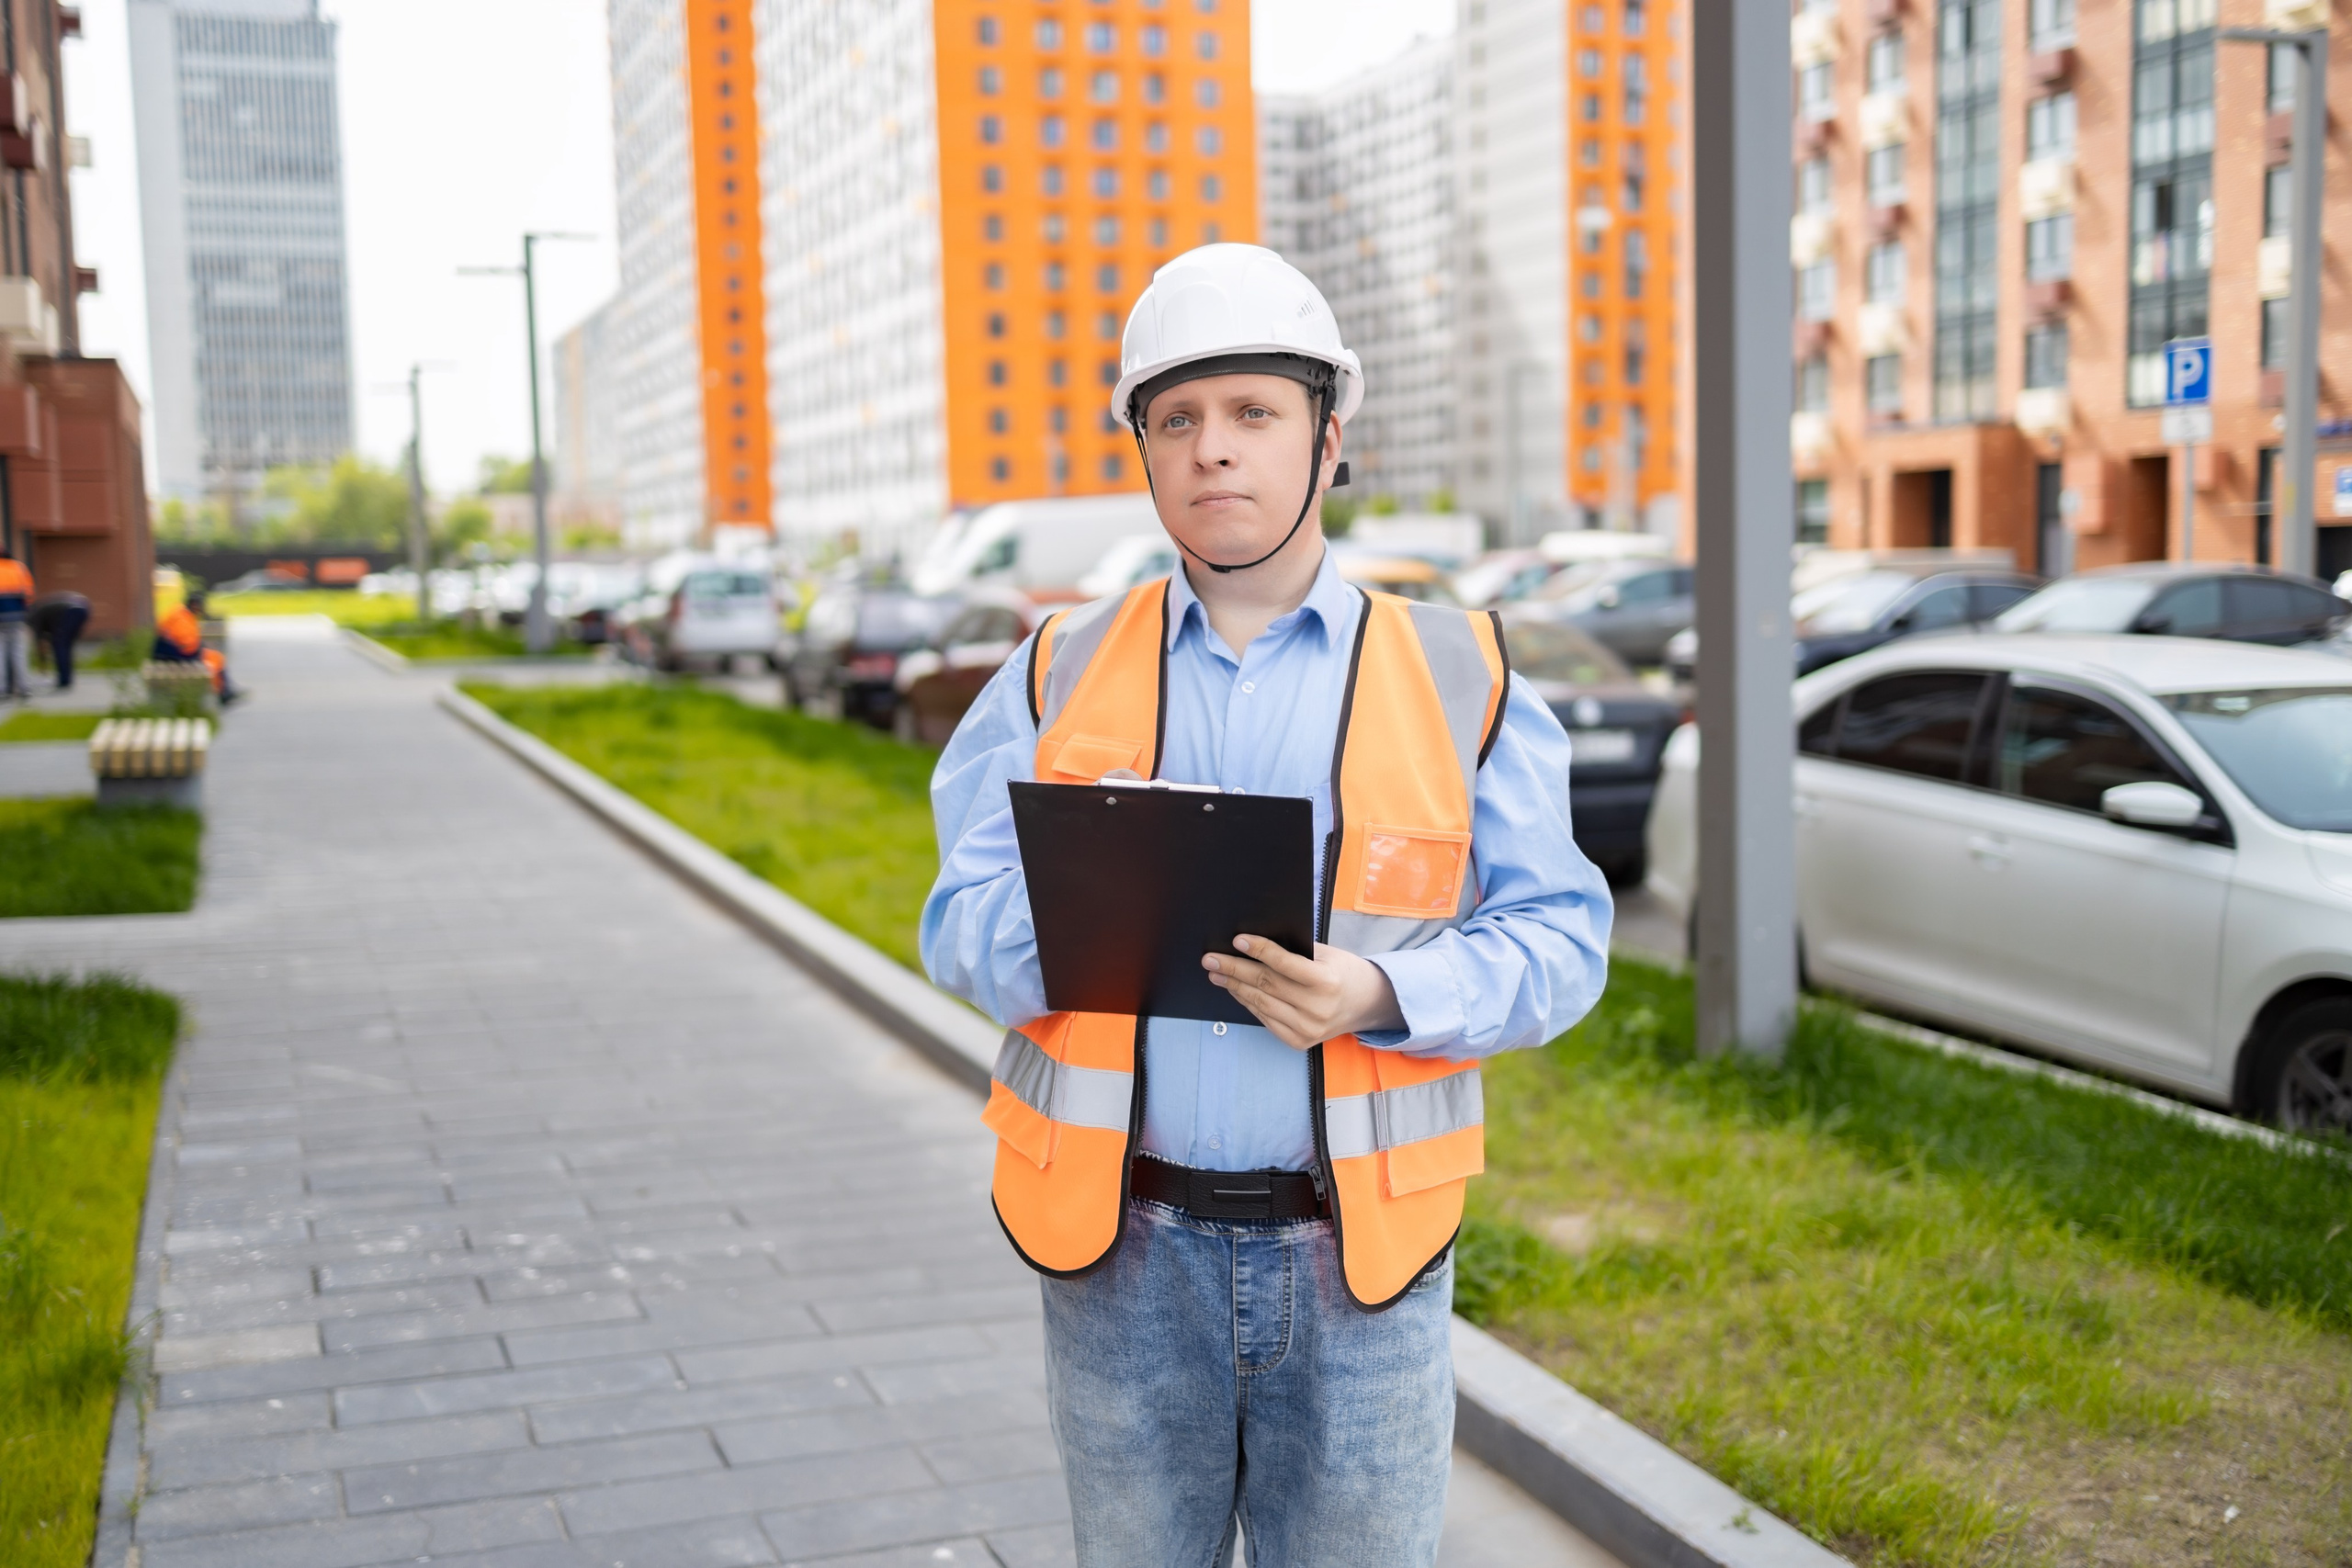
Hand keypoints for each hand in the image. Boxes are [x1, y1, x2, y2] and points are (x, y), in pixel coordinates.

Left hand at [1202, 936, 1404, 1050]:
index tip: (1237, 940)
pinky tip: (1235, 990)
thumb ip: (1295, 951)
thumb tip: (1255, 944)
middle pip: (1266, 985)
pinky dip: (1248, 1003)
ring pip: (1261, 1003)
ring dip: (1234, 987)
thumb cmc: (1344, 972)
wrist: (1366, 1005)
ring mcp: (1307, 1028)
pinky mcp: (1298, 1041)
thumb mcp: (1327, 955)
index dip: (1259, 951)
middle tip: (1211, 959)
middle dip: (1235, 969)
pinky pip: (1265, 1019)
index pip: (1284, 964)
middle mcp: (1316, 1008)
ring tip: (1216, 973)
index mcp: (1327, 982)